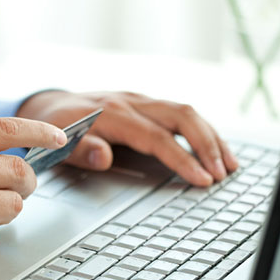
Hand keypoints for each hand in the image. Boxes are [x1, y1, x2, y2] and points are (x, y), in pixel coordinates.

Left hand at [17, 90, 237, 185]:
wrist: (49, 106)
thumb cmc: (55, 129)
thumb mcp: (57, 145)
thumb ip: (80, 151)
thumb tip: (105, 157)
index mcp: (111, 113)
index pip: (156, 137)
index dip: (182, 159)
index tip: (203, 179)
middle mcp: (129, 102)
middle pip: (180, 116)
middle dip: (207, 144)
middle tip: (224, 173)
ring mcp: (138, 100)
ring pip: (185, 111)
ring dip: (211, 136)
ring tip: (230, 163)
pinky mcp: (144, 104)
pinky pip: (179, 112)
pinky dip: (200, 130)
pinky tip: (213, 147)